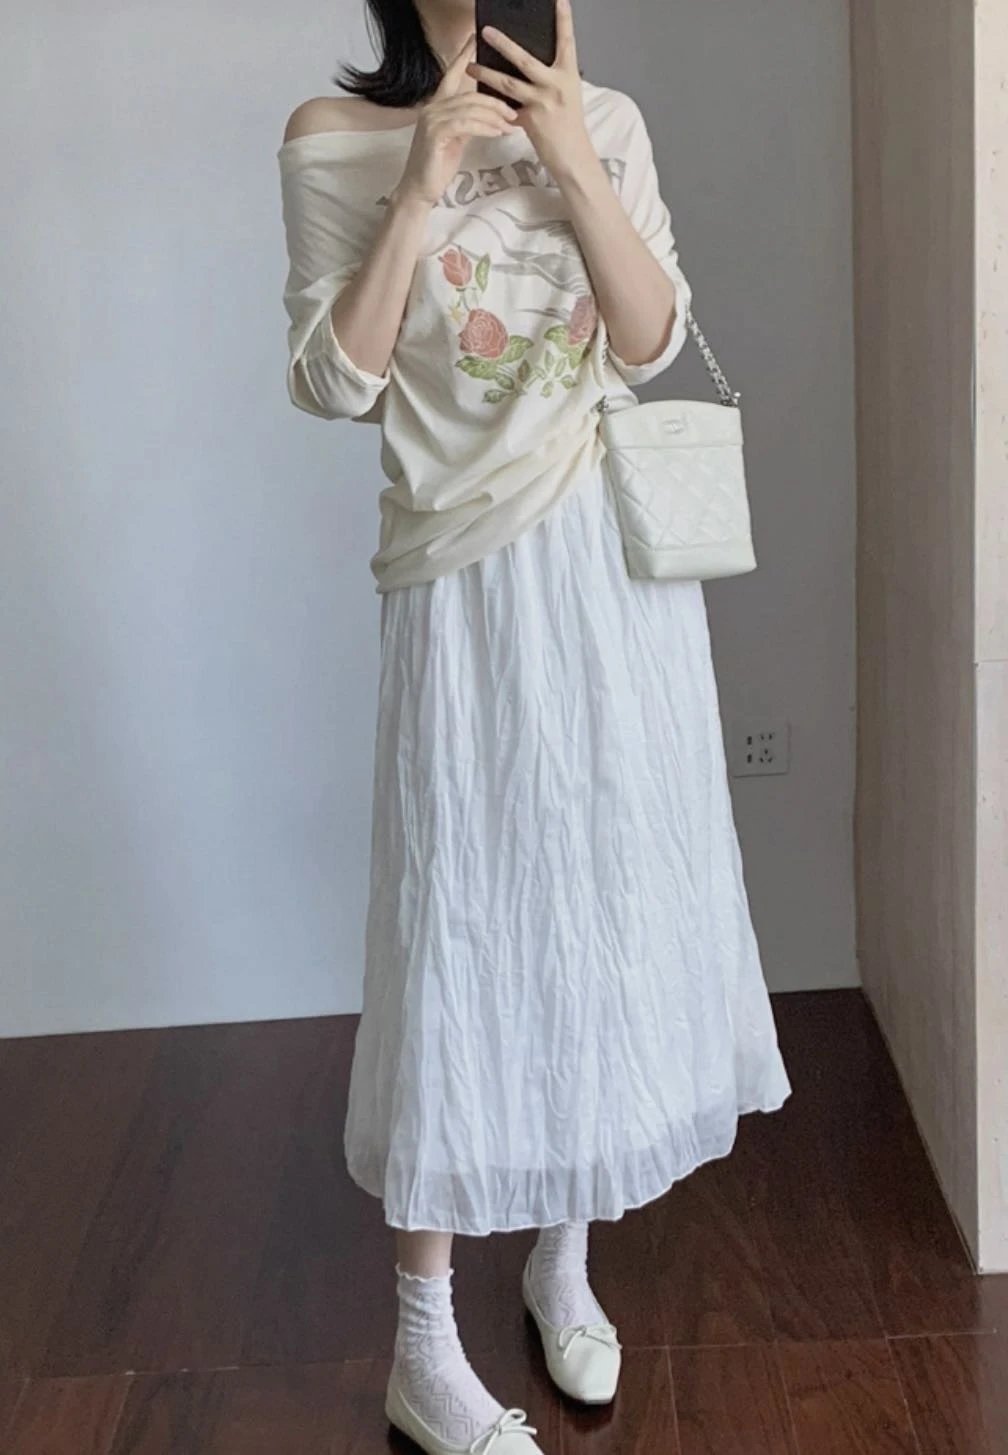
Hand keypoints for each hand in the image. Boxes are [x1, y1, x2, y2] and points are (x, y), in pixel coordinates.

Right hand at [395, 33, 519, 206]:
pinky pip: (466, 124)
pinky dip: (485, 127)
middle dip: (496, 102)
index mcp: (437, 105)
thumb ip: (468, 122)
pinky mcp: (435, 134)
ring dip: (494, 116)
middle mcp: (432, 107)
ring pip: (470, 108)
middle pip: (470, 94)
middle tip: (514, 111)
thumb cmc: (438, 166)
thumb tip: (490, 114)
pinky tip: (497, 133)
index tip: (474, 39)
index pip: (452, 75)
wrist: (420, 190)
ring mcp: (432, 120)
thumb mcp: (457, 139)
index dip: (463, 56)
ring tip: (510, 125)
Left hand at [465, 0, 595, 182]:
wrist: (573, 155)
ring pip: (508, 83)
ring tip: (470, 66)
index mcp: (568, 74)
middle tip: (486, 31)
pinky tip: (477, 97)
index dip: (563, 20)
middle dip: (503, 44)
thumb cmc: (569, 124)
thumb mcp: (567, 93)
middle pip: (525, 59)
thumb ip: (551, 76)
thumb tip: (530, 63)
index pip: (566, 41)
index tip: (558, 0)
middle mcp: (556, 85)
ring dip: (486, 73)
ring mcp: (542, 102)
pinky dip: (492, 102)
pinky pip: (506, 106)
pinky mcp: (529, 120)